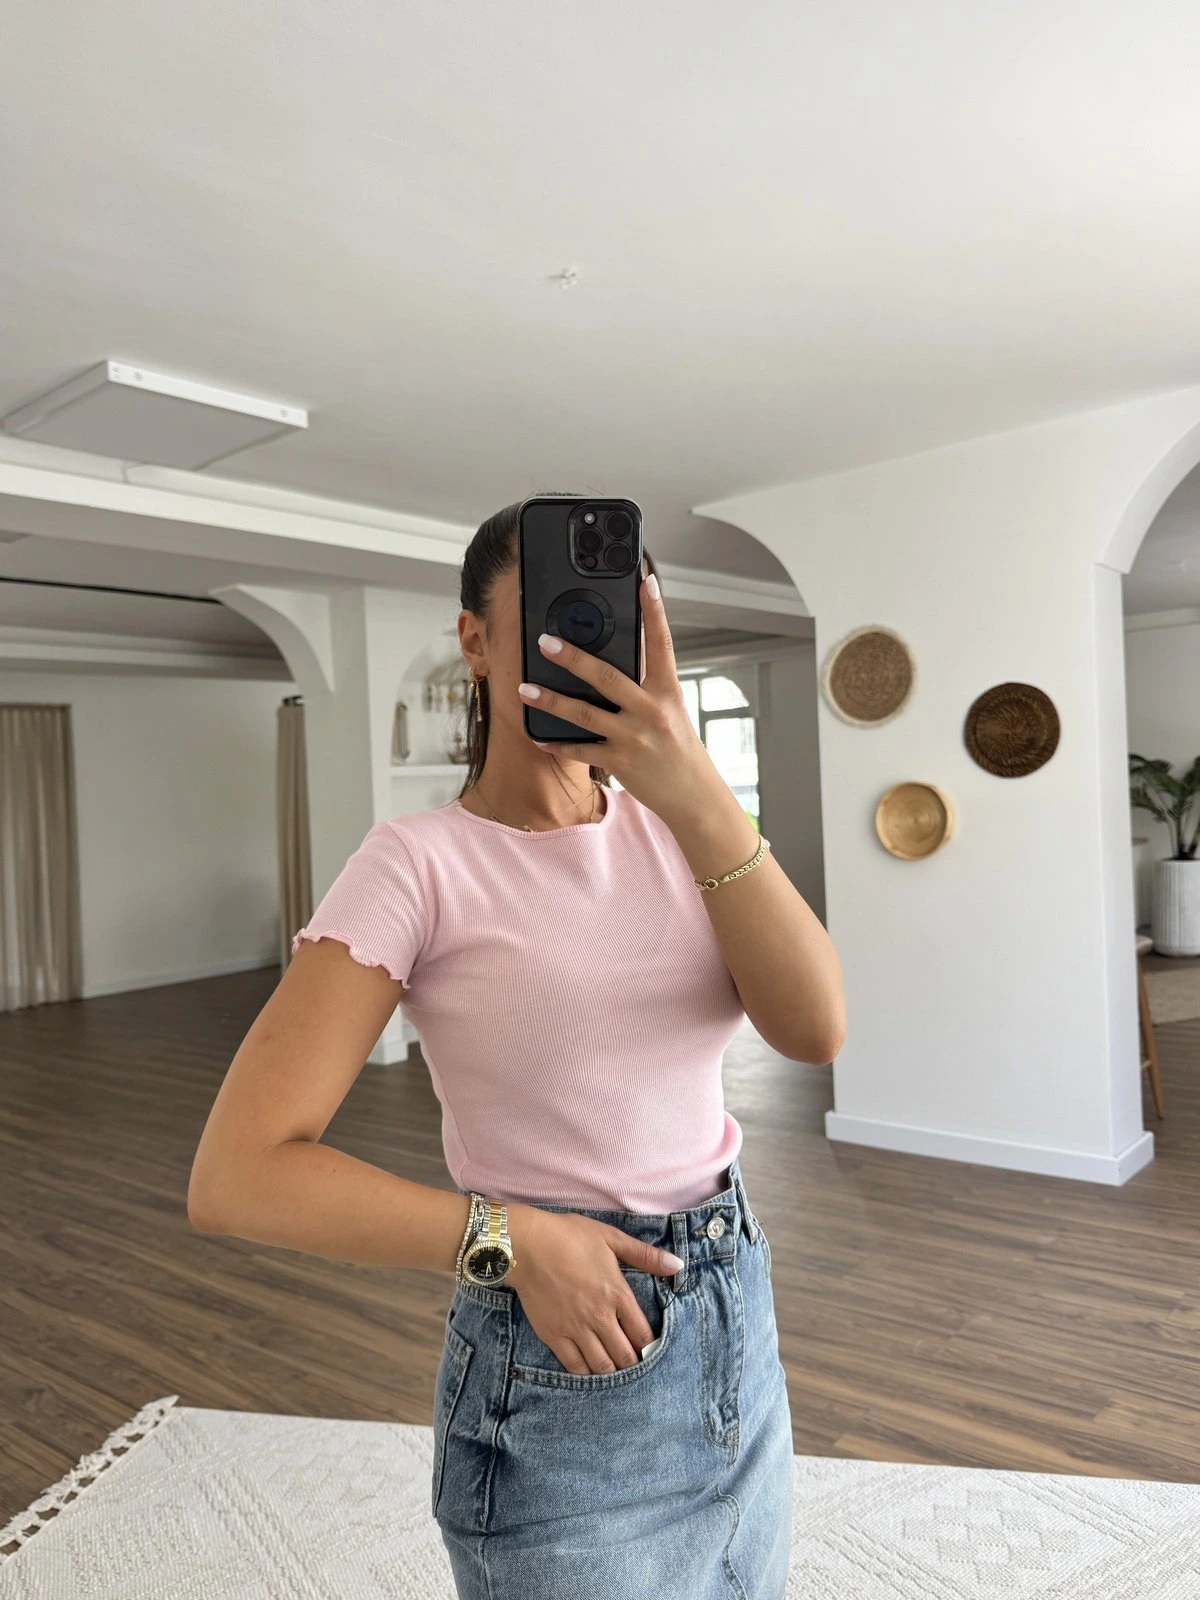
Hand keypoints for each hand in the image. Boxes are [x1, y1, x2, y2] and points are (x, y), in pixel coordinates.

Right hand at [505, 1203, 683, 1374]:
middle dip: (634, 1363)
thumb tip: (677, 1265)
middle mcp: (600, 1317)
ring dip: (613, 1372)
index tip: (651, 1350)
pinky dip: (586, 1374)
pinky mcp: (554, 1336)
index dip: (650, 1346)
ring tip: (617, 1372)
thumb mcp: (611, 1238)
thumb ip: (645, 1255)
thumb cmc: (570, 1236)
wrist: (526, 1244)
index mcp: (617, 1294)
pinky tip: (591, 1372)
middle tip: (635, 1364)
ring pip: (602, 1366)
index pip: (642, 1334)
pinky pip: (574, 1367)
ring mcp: (576, 1329)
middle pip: (625, 1355)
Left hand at [518, 572, 716, 823]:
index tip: (646, 581)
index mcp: (667, 691)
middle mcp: (651, 710)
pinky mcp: (620, 762)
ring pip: (584, 714)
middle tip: (546, 641)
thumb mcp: (670, 709)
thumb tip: (612, 659)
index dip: (655, 611)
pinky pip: (581, 750)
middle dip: (573, 658)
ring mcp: (634, 737)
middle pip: (607, 677)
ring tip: (525, 688)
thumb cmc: (678, 747)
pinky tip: (539, 736)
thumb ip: (645, 685)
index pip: (662, 643)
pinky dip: (558, 743)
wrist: (693, 794)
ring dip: (551, 700)